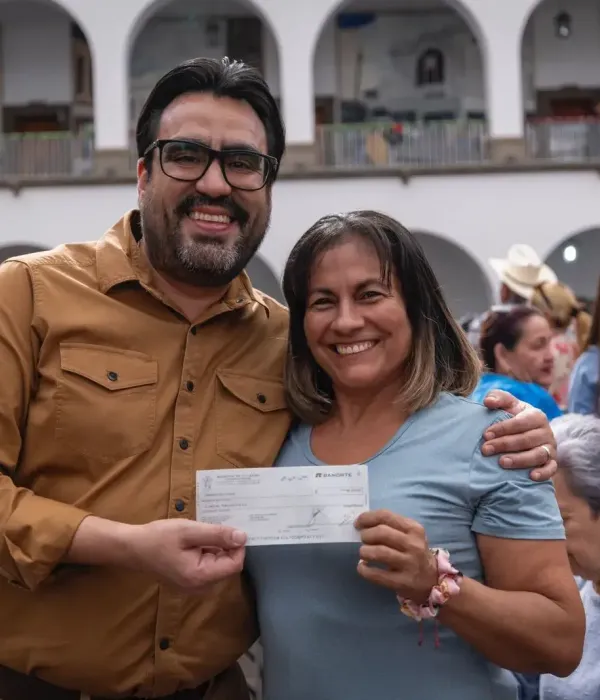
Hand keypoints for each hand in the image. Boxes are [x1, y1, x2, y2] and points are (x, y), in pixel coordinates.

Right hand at [127, 519, 246, 591]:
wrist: (133, 548)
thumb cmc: (158, 538)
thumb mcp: (189, 531)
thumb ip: (217, 535)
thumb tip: (243, 537)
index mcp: (201, 577)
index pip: (235, 564)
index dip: (237, 546)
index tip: (230, 528)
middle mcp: (200, 588)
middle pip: (228, 566)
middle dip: (226, 546)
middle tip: (213, 528)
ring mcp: (194, 587)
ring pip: (219, 566)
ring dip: (216, 549)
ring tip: (202, 533)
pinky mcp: (190, 582)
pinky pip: (208, 568)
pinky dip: (208, 553)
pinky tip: (196, 541)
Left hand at [355, 510, 437, 603]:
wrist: (432, 580)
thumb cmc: (414, 552)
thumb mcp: (410, 535)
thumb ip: (391, 526)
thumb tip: (363, 524)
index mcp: (414, 528)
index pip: (386, 516)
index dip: (367, 518)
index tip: (358, 523)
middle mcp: (414, 545)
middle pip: (381, 533)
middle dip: (366, 535)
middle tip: (362, 539)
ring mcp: (409, 564)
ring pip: (379, 552)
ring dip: (365, 551)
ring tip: (363, 553)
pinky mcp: (403, 582)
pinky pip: (377, 575)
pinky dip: (364, 570)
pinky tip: (362, 567)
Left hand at [481, 390, 556, 481]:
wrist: (529, 432)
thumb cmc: (515, 417)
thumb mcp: (508, 405)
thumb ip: (498, 398)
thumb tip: (488, 401)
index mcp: (536, 416)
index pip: (520, 422)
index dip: (502, 428)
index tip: (485, 434)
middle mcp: (546, 432)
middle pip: (526, 439)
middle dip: (504, 445)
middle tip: (486, 449)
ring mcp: (550, 448)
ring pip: (538, 455)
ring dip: (520, 460)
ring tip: (501, 462)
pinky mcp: (552, 462)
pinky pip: (551, 469)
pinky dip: (543, 473)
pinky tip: (531, 476)